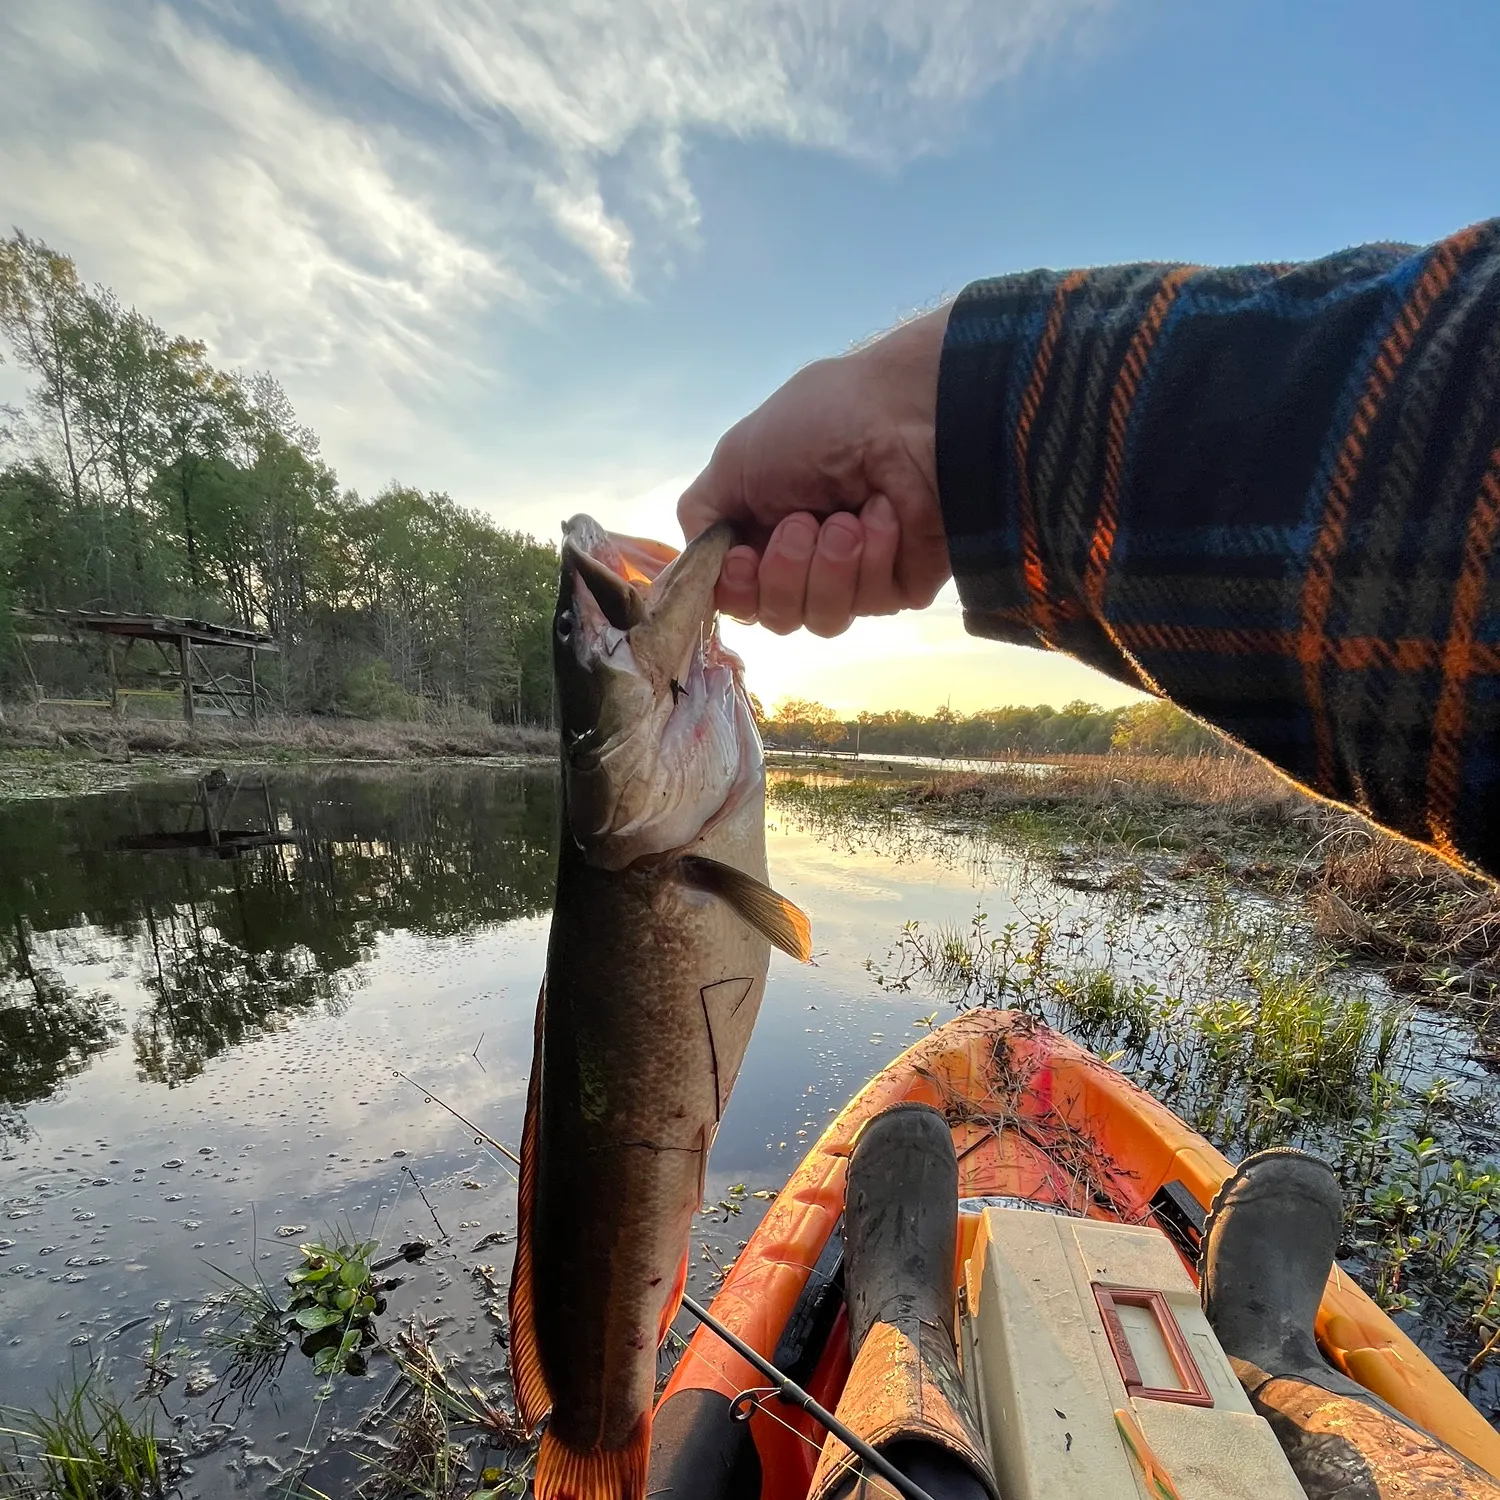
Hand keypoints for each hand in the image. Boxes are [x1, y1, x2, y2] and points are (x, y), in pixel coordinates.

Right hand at [677, 305, 952, 636]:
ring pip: (821, 619)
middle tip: (802, 522)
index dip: (736, 589)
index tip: (742, 559)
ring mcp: (856, 576)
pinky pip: (870, 602)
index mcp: (765, 530)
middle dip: (783, 572)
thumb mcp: (736, 458)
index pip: (738, 597)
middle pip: (776, 617)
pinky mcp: (902, 583)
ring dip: (827, 567)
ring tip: (846, 519)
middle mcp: (808, 559)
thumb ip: (702, 516)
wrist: (906, 412)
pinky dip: (872, 556)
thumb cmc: (822, 423)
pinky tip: (883, 514)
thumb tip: (700, 566)